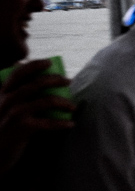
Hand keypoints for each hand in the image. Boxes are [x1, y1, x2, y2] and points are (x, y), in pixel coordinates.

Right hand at [0, 59, 74, 174]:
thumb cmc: (5, 129)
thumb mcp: (6, 109)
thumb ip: (18, 95)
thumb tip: (39, 78)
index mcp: (2, 93)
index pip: (18, 73)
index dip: (34, 65)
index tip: (50, 62)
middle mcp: (6, 101)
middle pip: (36, 84)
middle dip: (55, 79)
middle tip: (68, 81)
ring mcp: (14, 114)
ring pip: (45, 101)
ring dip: (64, 102)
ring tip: (72, 106)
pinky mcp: (22, 128)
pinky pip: (48, 122)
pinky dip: (62, 123)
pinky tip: (71, 124)